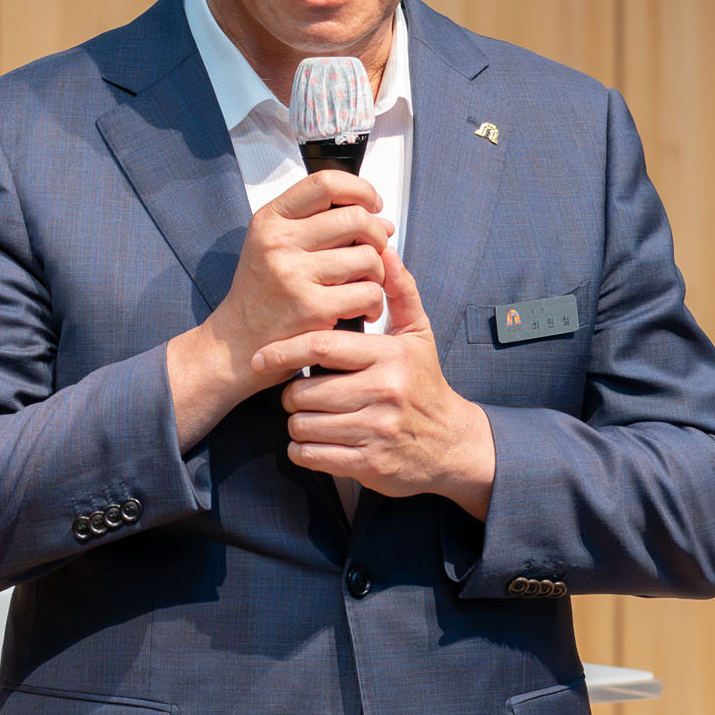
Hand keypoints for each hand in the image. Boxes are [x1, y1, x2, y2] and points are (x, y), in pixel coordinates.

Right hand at [166, 171, 394, 446]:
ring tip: (365, 284)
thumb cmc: (261, 295)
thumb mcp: (274, 246)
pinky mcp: (311, 309)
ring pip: (368, 257)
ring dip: (378, 273)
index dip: (359, 190)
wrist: (234, 344)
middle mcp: (279, 242)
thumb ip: (319, 227)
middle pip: (356, 218)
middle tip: (375, 251)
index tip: (372, 203)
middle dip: (377, 235)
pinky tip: (361, 309)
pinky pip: (367, 293)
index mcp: (270, 220)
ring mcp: (294, 275)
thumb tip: (380, 221)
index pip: (325, 183)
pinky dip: (373, 302)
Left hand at [254, 244, 495, 519]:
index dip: (284, 350)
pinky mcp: (369, 465)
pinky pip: (310, 455)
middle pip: (304, 391)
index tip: (262, 356)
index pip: (322, 348)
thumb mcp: (418, 334)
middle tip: (299, 393)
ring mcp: (376, 431)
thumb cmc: (425, 384)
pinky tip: (315, 440)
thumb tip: (384, 249)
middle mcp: (384, 392)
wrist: (452, 445)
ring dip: (296, 422)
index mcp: (390, 356)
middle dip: (291, 394)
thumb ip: (400, 291)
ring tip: (310, 416)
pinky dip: (302, 450)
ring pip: (302, 425)